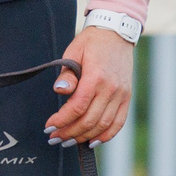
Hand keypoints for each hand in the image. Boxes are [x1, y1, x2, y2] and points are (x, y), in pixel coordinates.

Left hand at [47, 27, 134, 144]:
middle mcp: (111, 88)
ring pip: (103, 124)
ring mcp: (121, 94)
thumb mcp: (73, 53)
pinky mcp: (127, 97)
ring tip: (69, 142)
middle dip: (70, 132)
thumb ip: (67, 75)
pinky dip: (107, 135)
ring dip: (85, 137)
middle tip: (55, 138)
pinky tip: (93, 142)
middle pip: (90, 120)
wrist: (116, 34)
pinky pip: (119, 122)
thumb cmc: (91, 43)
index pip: (78, 107)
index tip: (49, 127)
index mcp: (96, 77)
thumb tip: (60, 91)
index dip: (62, 120)